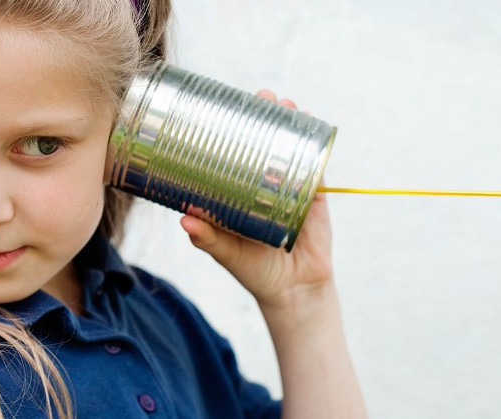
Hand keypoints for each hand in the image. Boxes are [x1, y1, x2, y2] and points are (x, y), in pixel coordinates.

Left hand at [179, 89, 334, 309]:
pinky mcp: (313, 198)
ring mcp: (290, 188)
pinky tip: (314, 129)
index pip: (233, 153)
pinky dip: (315, 148)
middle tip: (263, 96)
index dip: (232, 129)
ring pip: (292, 149)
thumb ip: (208, 238)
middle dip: (265, 116)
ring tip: (289, 105)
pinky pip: (316, 168)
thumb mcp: (225, 253)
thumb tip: (185, 218)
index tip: (226, 106)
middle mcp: (262, 185)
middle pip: (264, 143)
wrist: (293, 292)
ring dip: (293, 124)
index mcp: (238, 192)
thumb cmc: (253, 271)